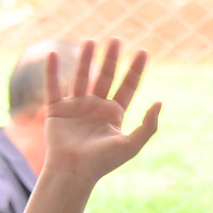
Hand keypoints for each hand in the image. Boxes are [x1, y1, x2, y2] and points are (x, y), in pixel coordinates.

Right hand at [40, 38, 162, 185]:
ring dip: (86, 59)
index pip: (127, 86)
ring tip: (91, 41)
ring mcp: (76, 107)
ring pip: (81, 77)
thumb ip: (148, 126)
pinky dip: (52, 72)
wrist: (73, 173)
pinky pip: (53, 87)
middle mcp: (96, 107)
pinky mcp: (57, 110)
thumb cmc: (102, 162)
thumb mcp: (130, 145)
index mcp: (114, 113)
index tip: (144, 52)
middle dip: (112, 59)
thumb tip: (159, 102)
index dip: (135, 70)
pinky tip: (53, 55)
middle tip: (117, 40)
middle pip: (105, 77)